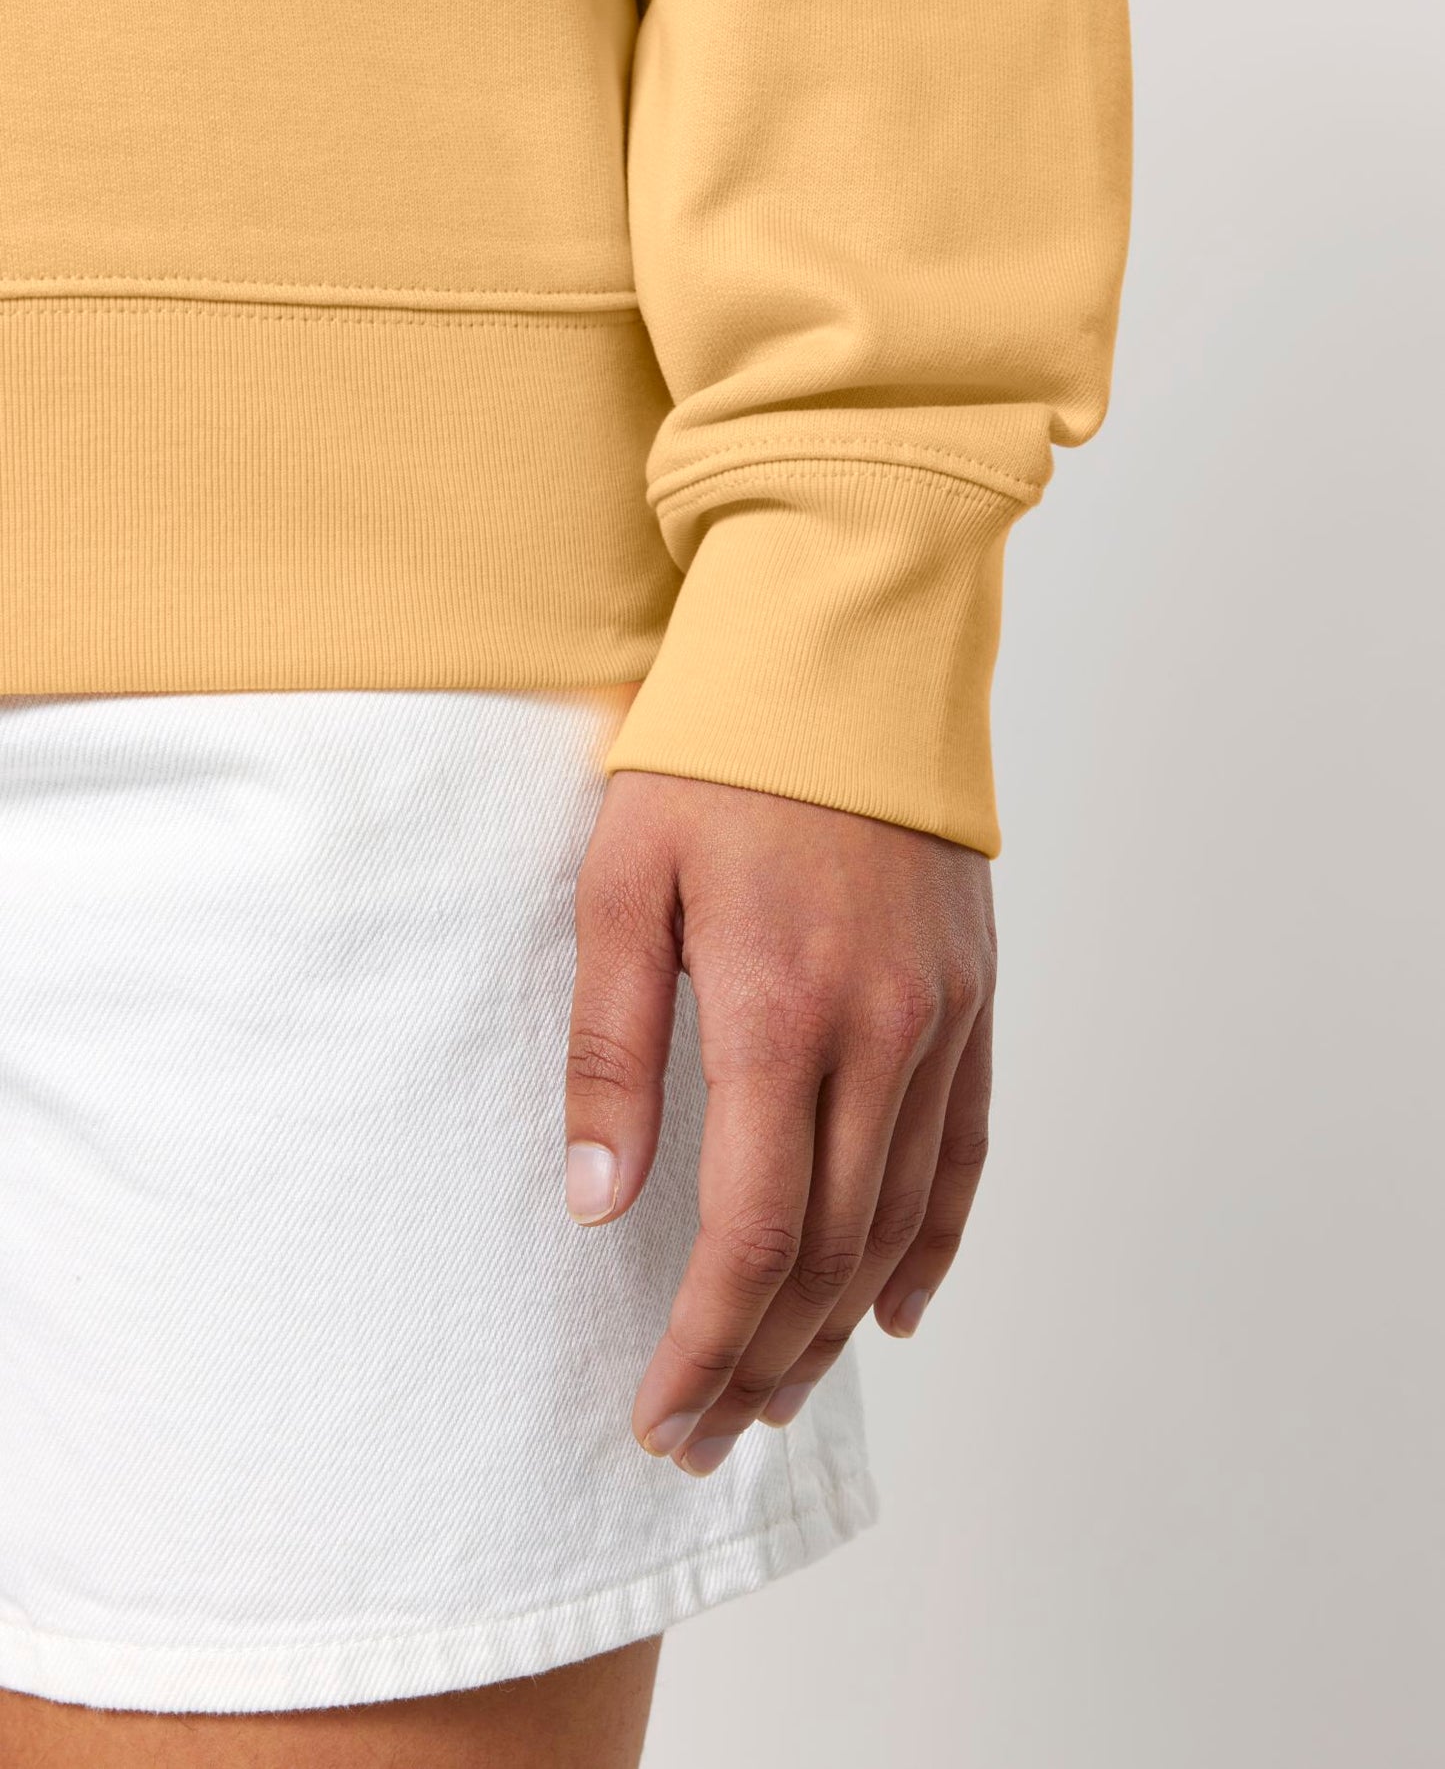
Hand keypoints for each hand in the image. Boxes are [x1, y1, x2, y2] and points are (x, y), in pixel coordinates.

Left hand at [564, 769, 995, 1476]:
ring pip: (898, 1219)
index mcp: (778, 1011)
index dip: (705, 1343)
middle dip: (761, 1359)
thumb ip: (612, 1052)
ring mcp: (940, 1022)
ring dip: (836, 1324)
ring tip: (781, 1393)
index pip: (748, 1233)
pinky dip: (934, 1244)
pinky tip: (894, 1310)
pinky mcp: (971, 1002)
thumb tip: (600, 1204)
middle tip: (706, 1434)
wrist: (842, 659)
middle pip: (827, 1250)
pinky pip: (966, 1152)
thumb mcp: (621, 888)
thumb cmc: (711, 764)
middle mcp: (880, 1035)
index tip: (662, 1415)